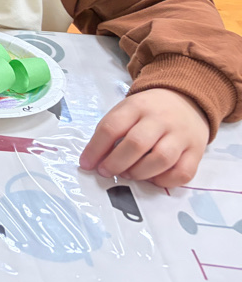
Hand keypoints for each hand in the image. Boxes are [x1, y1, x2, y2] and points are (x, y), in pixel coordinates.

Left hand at [79, 88, 208, 187]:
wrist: (186, 100)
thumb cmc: (148, 111)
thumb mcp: (127, 110)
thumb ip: (112, 131)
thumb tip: (95, 160)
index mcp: (137, 106)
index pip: (112, 127)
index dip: (95, 148)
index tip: (86, 164)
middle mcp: (160, 119)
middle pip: (136, 143)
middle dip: (116, 163)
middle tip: (106, 172)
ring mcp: (181, 135)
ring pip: (161, 159)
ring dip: (140, 173)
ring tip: (129, 174)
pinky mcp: (197, 151)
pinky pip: (183, 173)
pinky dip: (165, 181)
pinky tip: (152, 179)